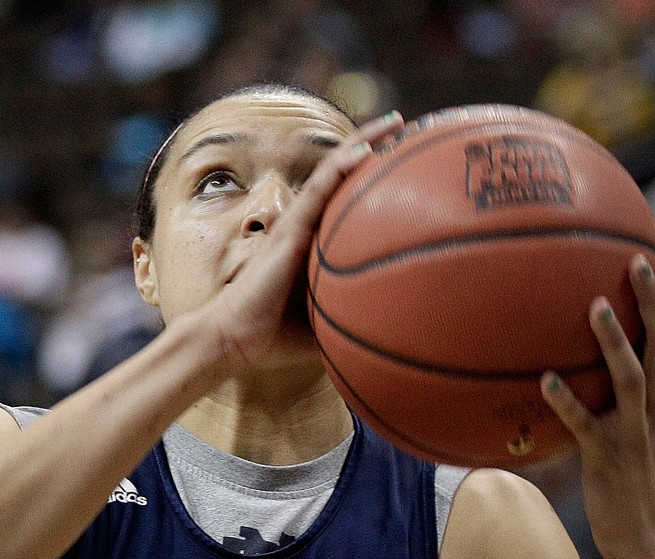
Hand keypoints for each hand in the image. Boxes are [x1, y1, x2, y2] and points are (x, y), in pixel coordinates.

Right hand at [203, 111, 404, 376]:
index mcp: (318, 246)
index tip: (413, 168)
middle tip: (417, 132)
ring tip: (398, 121)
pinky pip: (320, 188)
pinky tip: (368, 149)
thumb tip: (396, 339)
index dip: (379, 182)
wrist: (236, 340)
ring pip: (336, 170)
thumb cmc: (276, 339)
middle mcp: (310, 226)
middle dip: (382, 148)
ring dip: (366, 142)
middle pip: (348, 177)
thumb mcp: (326, 329)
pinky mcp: (290, 228)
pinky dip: (343, 166)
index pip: (352, 204)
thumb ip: (355, 324)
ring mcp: (299, 223)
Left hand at [541, 254, 654, 558]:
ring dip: (614, 341)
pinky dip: (567, 403)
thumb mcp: (640, 439)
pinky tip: (545, 381)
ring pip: (631, 378)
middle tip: (638, 259)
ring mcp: (636, 435)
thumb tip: (583, 371)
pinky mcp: (607, 460)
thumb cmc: (634, 488)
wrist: (646, 543)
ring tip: (594, 306)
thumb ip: (623, 404)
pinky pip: (586, 427)